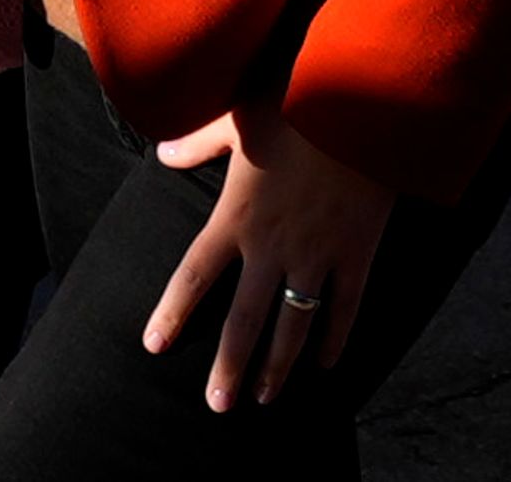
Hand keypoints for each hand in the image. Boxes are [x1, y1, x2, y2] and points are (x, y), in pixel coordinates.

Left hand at [146, 101, 392, 412]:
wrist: (356, 105)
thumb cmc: (291, 106)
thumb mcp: (234, 120)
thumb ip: (197, 143)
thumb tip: (164, 155)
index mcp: (234, 217)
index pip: (193, 277)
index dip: (173, 314)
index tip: (154, 346)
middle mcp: (270, 246)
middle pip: (243, 320)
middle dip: (229, 366)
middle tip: (217, 405)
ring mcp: (315, 255)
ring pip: (294, 325)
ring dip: (278, 366)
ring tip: (265, 399)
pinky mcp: (356, 255)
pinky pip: (345, 308)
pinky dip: (336, 339)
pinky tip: (326, 367)